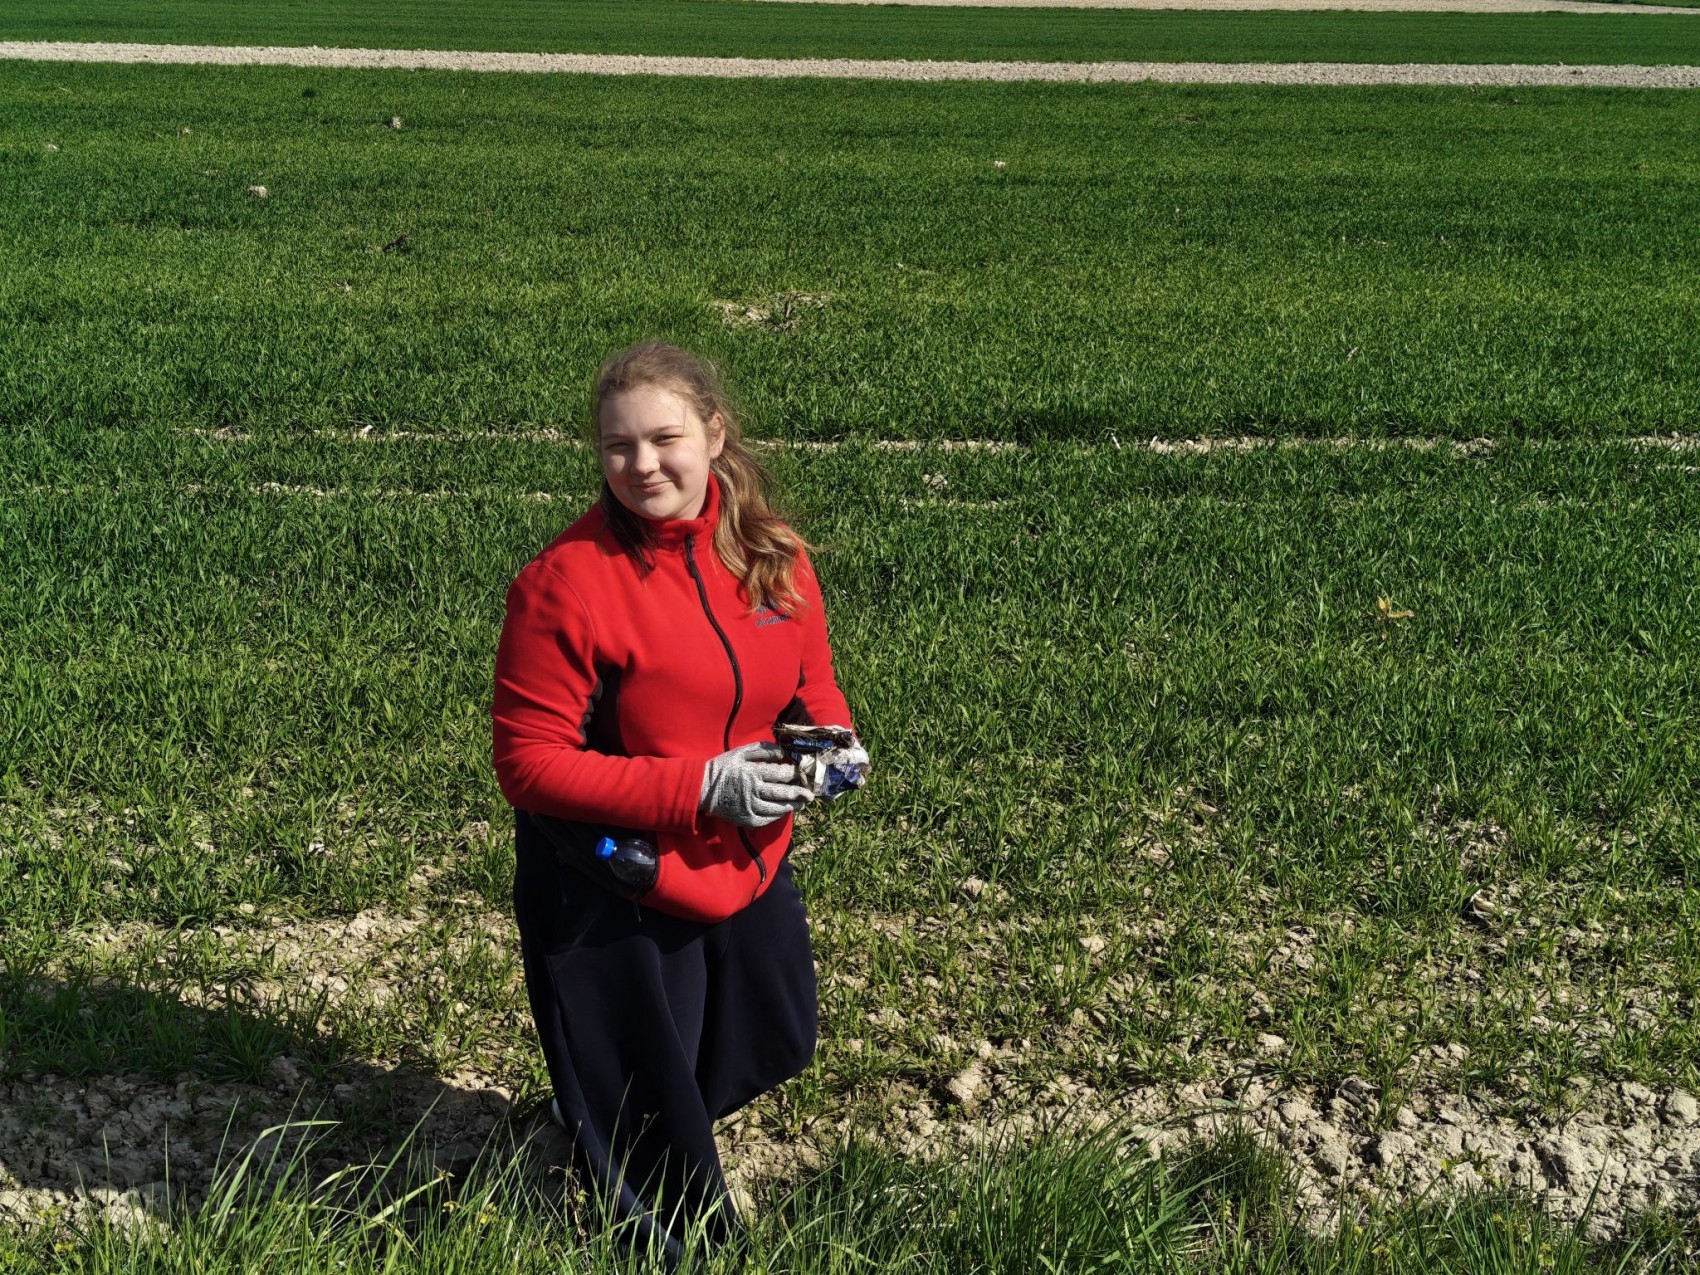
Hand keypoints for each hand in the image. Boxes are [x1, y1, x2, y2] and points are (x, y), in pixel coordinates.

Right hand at [699, 741, 813, 828]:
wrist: (702, 789)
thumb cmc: (723, 768)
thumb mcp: (740, 753)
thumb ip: (762, 750)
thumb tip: (782, 752)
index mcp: (753, 773)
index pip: (780, 773)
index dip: (793, 773)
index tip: (800, 773)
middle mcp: (753, 791)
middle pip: (782, 792)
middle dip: (799, 793)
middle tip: (810, 795)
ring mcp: (750, 807)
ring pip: (777, 808)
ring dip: (792, 806)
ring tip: (802, 804)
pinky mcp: (746, 819)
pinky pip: (767, 819)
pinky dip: (777, 816)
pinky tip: (784, 812)